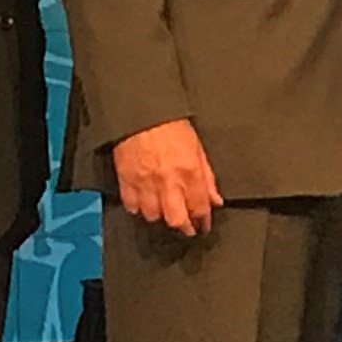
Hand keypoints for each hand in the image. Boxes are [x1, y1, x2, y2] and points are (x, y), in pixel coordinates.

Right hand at [112, 118, 222, 237]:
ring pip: (153, 217)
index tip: (203, 225)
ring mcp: (146, 183)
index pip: (199, 207)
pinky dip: (139, 208)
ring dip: (160, 216)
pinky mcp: (126, 181)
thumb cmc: (170, 126)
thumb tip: (215, 199)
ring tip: (165, 210)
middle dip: (184, 227)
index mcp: (189, 172)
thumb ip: (207, 177)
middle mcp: (168, 182)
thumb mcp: (198, 148)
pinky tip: (145, 202)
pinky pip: (132, 207)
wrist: (141, 114)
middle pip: (176, 220)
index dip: (203, 221)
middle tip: (187, 227)